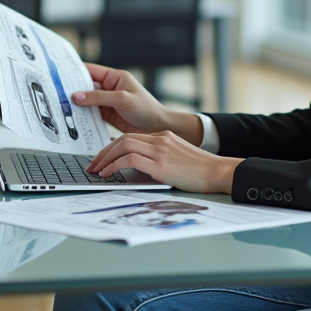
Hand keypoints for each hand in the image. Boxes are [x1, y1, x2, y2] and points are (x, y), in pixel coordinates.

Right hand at [72, 63, 202, 144]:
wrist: (157, 128)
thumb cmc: (147, 109)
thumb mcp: (122, 99)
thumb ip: (99, 97)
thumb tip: (77, 95)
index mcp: (115, 77)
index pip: (90, 71)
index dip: (74, 71)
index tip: (59, 74)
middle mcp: (109, 88)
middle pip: (85, 86)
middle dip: (72, 89)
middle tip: (56, 93)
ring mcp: (107, 102)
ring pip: (86, 101)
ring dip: (76, 104)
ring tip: (61, 107)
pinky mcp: (107, 115)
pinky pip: (90, 113)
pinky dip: (82, 116)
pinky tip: (73, 119)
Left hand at [87, 130, 242, 193]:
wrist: (217, 172)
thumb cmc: (200, 170)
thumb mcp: (177, 158)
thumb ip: (159, 158)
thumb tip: (138, 168)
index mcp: (163, 137)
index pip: (130, 137)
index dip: (112, 147)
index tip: (103, 158)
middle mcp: (160, 139)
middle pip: (123, 139)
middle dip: (104, 152)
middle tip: (92, 164)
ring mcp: (160, 150)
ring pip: (123, 145)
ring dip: (105, 158)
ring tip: (96, 170)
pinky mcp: (160, 164)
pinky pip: (130, 159)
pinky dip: (115, 165)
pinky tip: (108, 173)